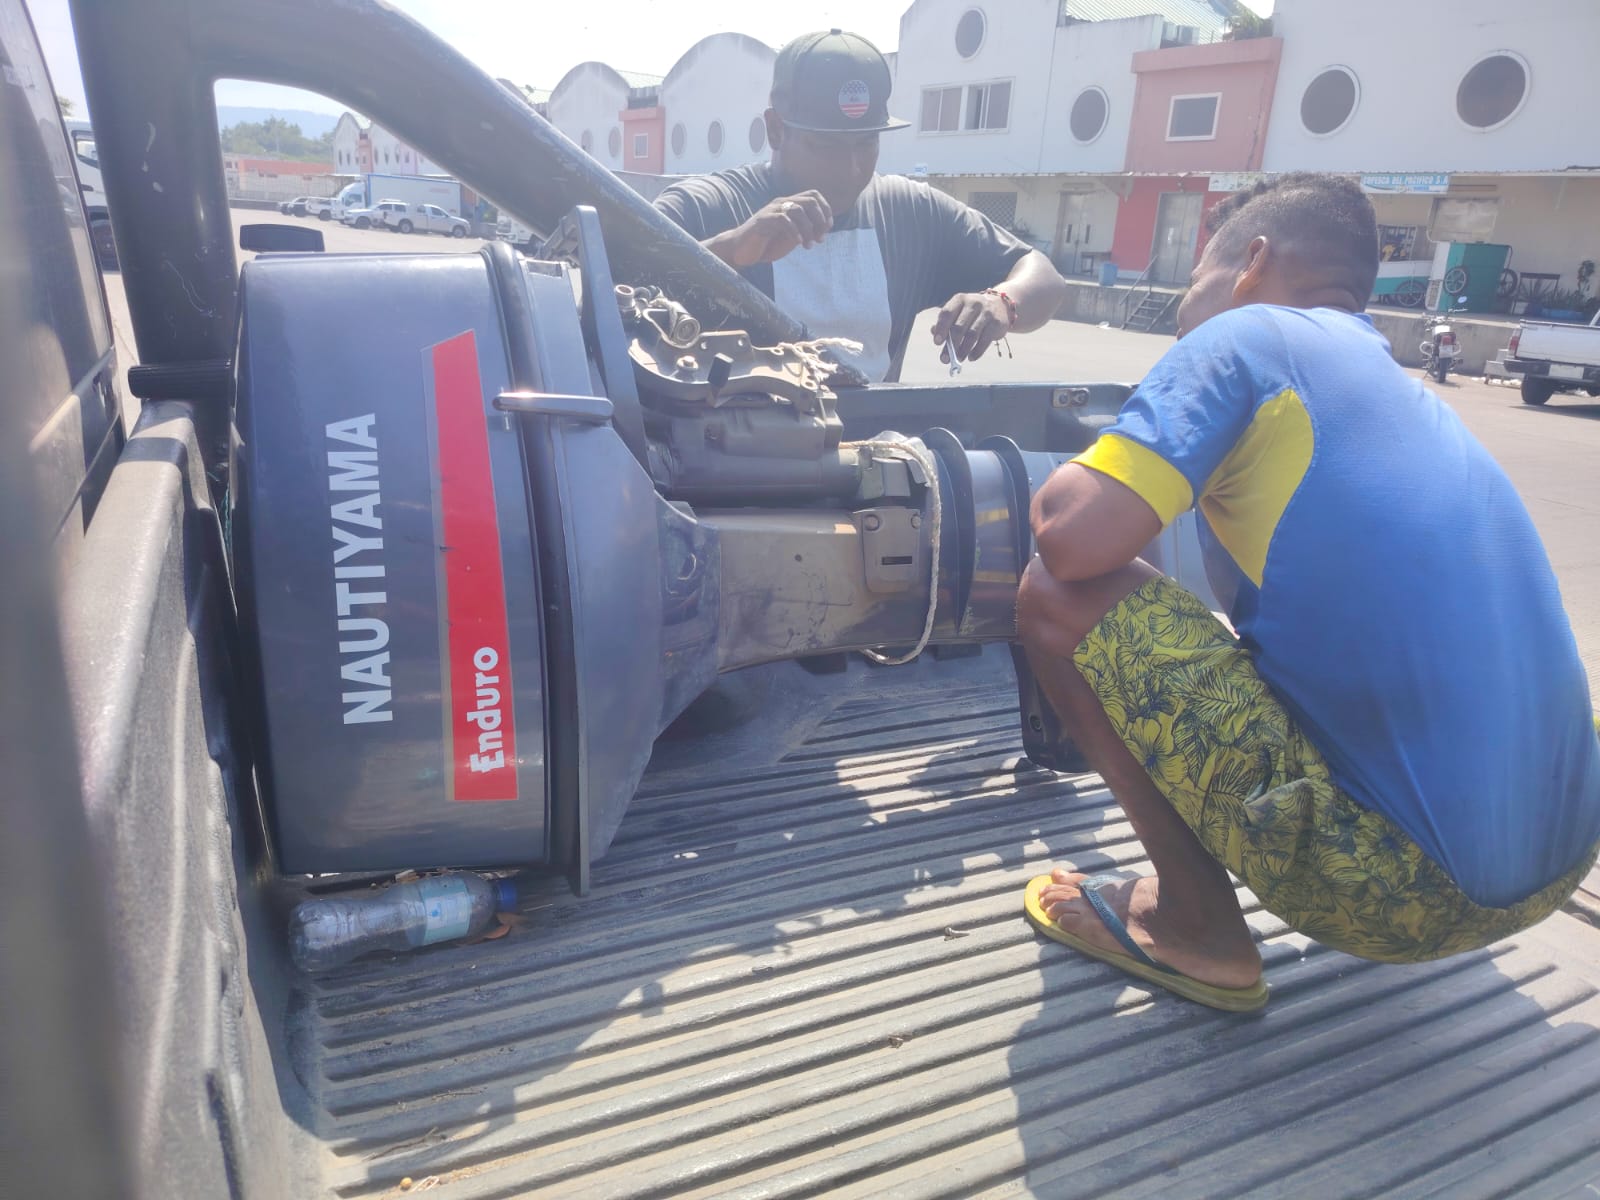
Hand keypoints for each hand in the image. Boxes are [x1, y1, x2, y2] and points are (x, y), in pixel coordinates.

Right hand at [707, 191, 833, 267]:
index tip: (827, 229)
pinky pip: (783, 220)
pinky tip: (798, 242)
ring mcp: (771, 210)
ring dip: (808, 229)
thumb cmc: (766, 244)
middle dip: (820, 220)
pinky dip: (794, 231)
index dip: (825, 210)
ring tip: (808, 245)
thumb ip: (804, 230)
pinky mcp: (762, 220)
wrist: (741, 251)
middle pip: (809, 201)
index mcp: (789, 205)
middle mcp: (781, 204)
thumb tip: (823, 229)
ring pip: (798, 210)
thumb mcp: (790, 236)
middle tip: (820, 239)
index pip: (814, 195)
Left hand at [931, 291, 1011, 364]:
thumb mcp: (958, 313)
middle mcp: (973, 303)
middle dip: (951, 345)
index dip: (941, 328)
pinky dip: (977, 351)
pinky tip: (971, 357)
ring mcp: (986, 312)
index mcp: (960, 299)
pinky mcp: (997, 323)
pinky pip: (985, 340)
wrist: (1000, 306)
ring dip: (963, 350)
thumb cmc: (972, 313)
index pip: (947, 313)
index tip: (937, 342)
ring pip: (972, 335)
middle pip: (959, 327)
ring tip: (958, 359)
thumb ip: (946, 322)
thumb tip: (934, 333)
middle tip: (945, 359)